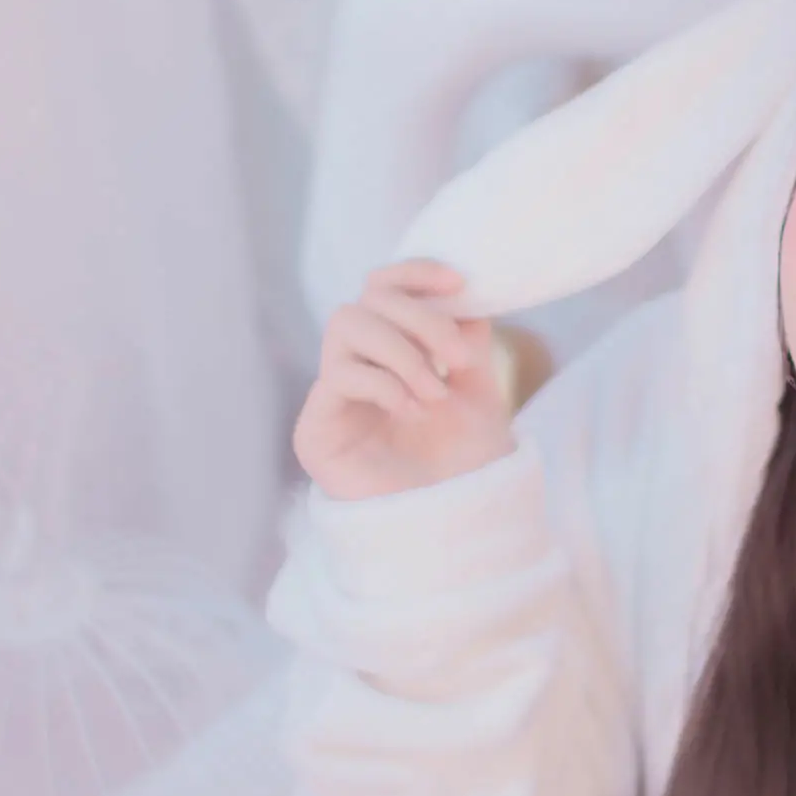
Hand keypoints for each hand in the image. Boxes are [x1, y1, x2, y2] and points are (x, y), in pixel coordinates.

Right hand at [292, 260, 515, 500]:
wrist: (458, 524)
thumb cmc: (467, 464)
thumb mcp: (478, 389)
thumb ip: (465, 338)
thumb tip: (466, 292)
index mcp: (391, 353)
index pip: (383, 287)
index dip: (413, 272)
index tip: (459, 282)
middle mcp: (356, 367)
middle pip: (367, 299)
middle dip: (420, 319)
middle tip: (457, 360)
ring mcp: (332, 397)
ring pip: (346, 324)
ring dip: (401, 352)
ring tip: (435, 394)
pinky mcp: (316, 429)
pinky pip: (338, 375)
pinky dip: (382, 383)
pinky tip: (412, 411)